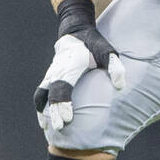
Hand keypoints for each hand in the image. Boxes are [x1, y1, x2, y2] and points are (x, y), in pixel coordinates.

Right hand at [34, 0, 125, 131]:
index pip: (63, 87)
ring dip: (44, 111)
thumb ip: (114, 66)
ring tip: (46, 128)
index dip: (63, 103)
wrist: (75, 30)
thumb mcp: (108, 51)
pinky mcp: (49, 77)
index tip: (67, 118)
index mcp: (69, 65)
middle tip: (60, 128)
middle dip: (54, 112)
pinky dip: (40, 106)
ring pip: (42, 94)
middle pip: (51, 94)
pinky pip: (41, 93)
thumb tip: (119, 86)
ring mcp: (50, 74)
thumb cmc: (93, 43)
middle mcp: (56, 70)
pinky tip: (44, 120)